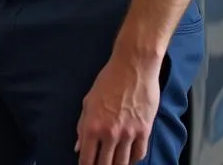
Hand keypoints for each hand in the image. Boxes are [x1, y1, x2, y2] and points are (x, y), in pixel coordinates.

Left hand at [75, 50, 160, 164]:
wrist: (133, 67)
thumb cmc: (109, 80)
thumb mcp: (88, 100)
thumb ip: (82, 125)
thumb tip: (78, 146)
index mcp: (93, 125)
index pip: (87, 158)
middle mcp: (110, 133)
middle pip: (105, 164)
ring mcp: (128, 134)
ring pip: (122, 163)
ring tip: (113, 164)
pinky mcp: (144, 131)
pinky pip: (139, 154)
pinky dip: (133, 159)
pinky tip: (128, 157)